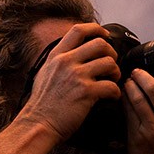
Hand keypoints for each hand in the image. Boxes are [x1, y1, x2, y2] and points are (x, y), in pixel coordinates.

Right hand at [21, 22, 120, 142]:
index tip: (105, 34)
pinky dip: (116, 92)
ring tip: (113, 80)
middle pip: (100, 44)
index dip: (96, 29)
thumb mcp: (45, 73)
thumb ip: (59, 61)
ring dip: (116, 72)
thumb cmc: (42, 104)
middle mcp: (66, 62)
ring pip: (109, 63)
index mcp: (56, 56)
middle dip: (111, 53)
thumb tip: (74, 54)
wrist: (38, 124)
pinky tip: (112, 96)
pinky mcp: (86, 92)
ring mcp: (76, 76)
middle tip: (111, 64)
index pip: (78, 30)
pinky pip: (111, 86)